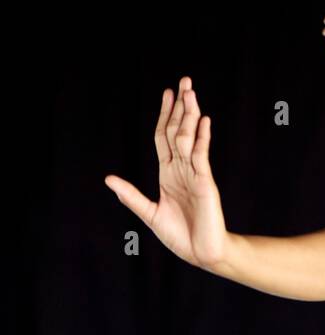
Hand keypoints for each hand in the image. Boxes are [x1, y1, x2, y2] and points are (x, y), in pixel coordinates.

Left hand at [104, 76, 229, 268]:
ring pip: (189, 138)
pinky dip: (201, 138)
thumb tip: (109, 179)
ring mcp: (195, 174)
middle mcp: (182, 169)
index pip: (165, 138)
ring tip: (190, 92)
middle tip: (183, 81)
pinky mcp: (205, 183)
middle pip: (179, 131)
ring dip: (190, 115)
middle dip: (180, 106)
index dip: (164, 115)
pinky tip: (203, 120)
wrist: (203, 254)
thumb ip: (131, 196)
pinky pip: (201, 156)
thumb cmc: (181, 237)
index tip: (167, 95)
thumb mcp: (150, 214)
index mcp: (168, 174)